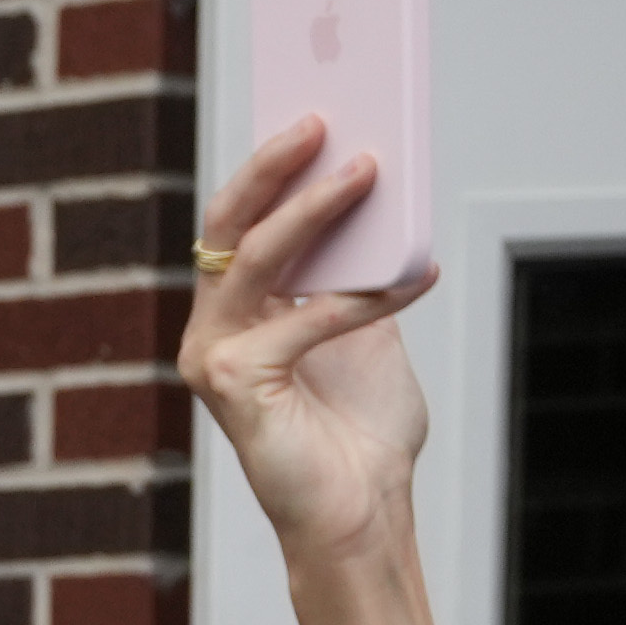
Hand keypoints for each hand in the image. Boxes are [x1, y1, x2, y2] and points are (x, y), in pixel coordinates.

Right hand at [181, 120, 437, 568]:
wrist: (362, 513)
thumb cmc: (361, 432)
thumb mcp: (368, 324)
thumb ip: (359, 266)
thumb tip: (379, 187)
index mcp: (237, 312)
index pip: (242, 221)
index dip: (271, 165)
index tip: (312, 111)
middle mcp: (211, 331)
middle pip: (229, 225)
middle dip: (273, 165)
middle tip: (322, 119)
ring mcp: (212, 359)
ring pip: (255, 258)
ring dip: (315, 209)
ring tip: (368, 170)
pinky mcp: (232, 387)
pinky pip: (300, 319)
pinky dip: (359, 297)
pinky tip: (414, 277)